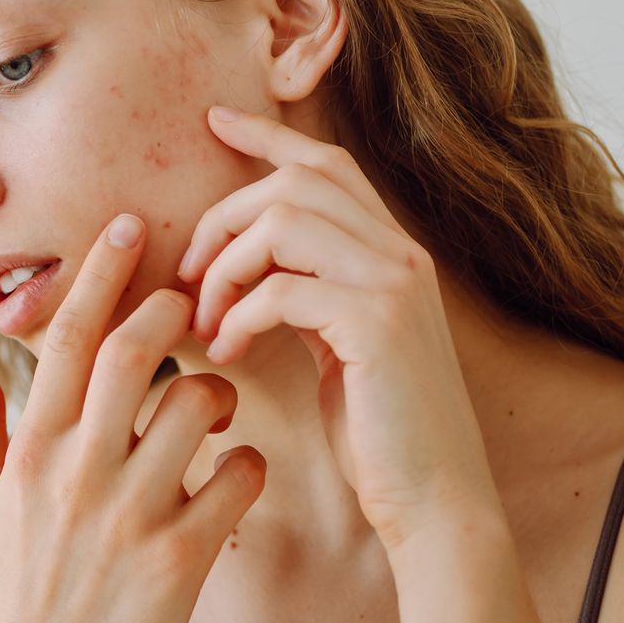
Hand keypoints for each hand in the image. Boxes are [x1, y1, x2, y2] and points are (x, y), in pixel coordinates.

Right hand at [0, 213, 266, 622]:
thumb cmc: (14, 598)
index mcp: (32, 452)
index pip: (70, 339)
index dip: (103, 273)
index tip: (129, 226)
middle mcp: (79, 474)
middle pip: (137, 352)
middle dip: (173, 309)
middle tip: (194, 297)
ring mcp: (132, 515)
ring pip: (199, 407)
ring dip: (218, 392)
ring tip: (214, 408)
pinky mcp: (182, 559)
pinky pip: (239, 481)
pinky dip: (250, 465)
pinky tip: (238, 476)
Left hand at [176, 104, 504, 550]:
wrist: (434, 500)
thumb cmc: (376, 434)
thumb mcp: (336, 346)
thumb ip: (305, 295)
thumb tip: (238, 268)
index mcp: (392, 253)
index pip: (327, 163)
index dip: (267, 135)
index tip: (213, 122)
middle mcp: (402, 253)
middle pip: (295, 182)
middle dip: (224, 218)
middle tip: (188, 278)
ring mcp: (395, 284)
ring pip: (284, 222)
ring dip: (225, 268)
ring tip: (206, 321)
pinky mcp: (377, 324)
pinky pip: (283, 287)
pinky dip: (238, 315)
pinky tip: (226, 352)